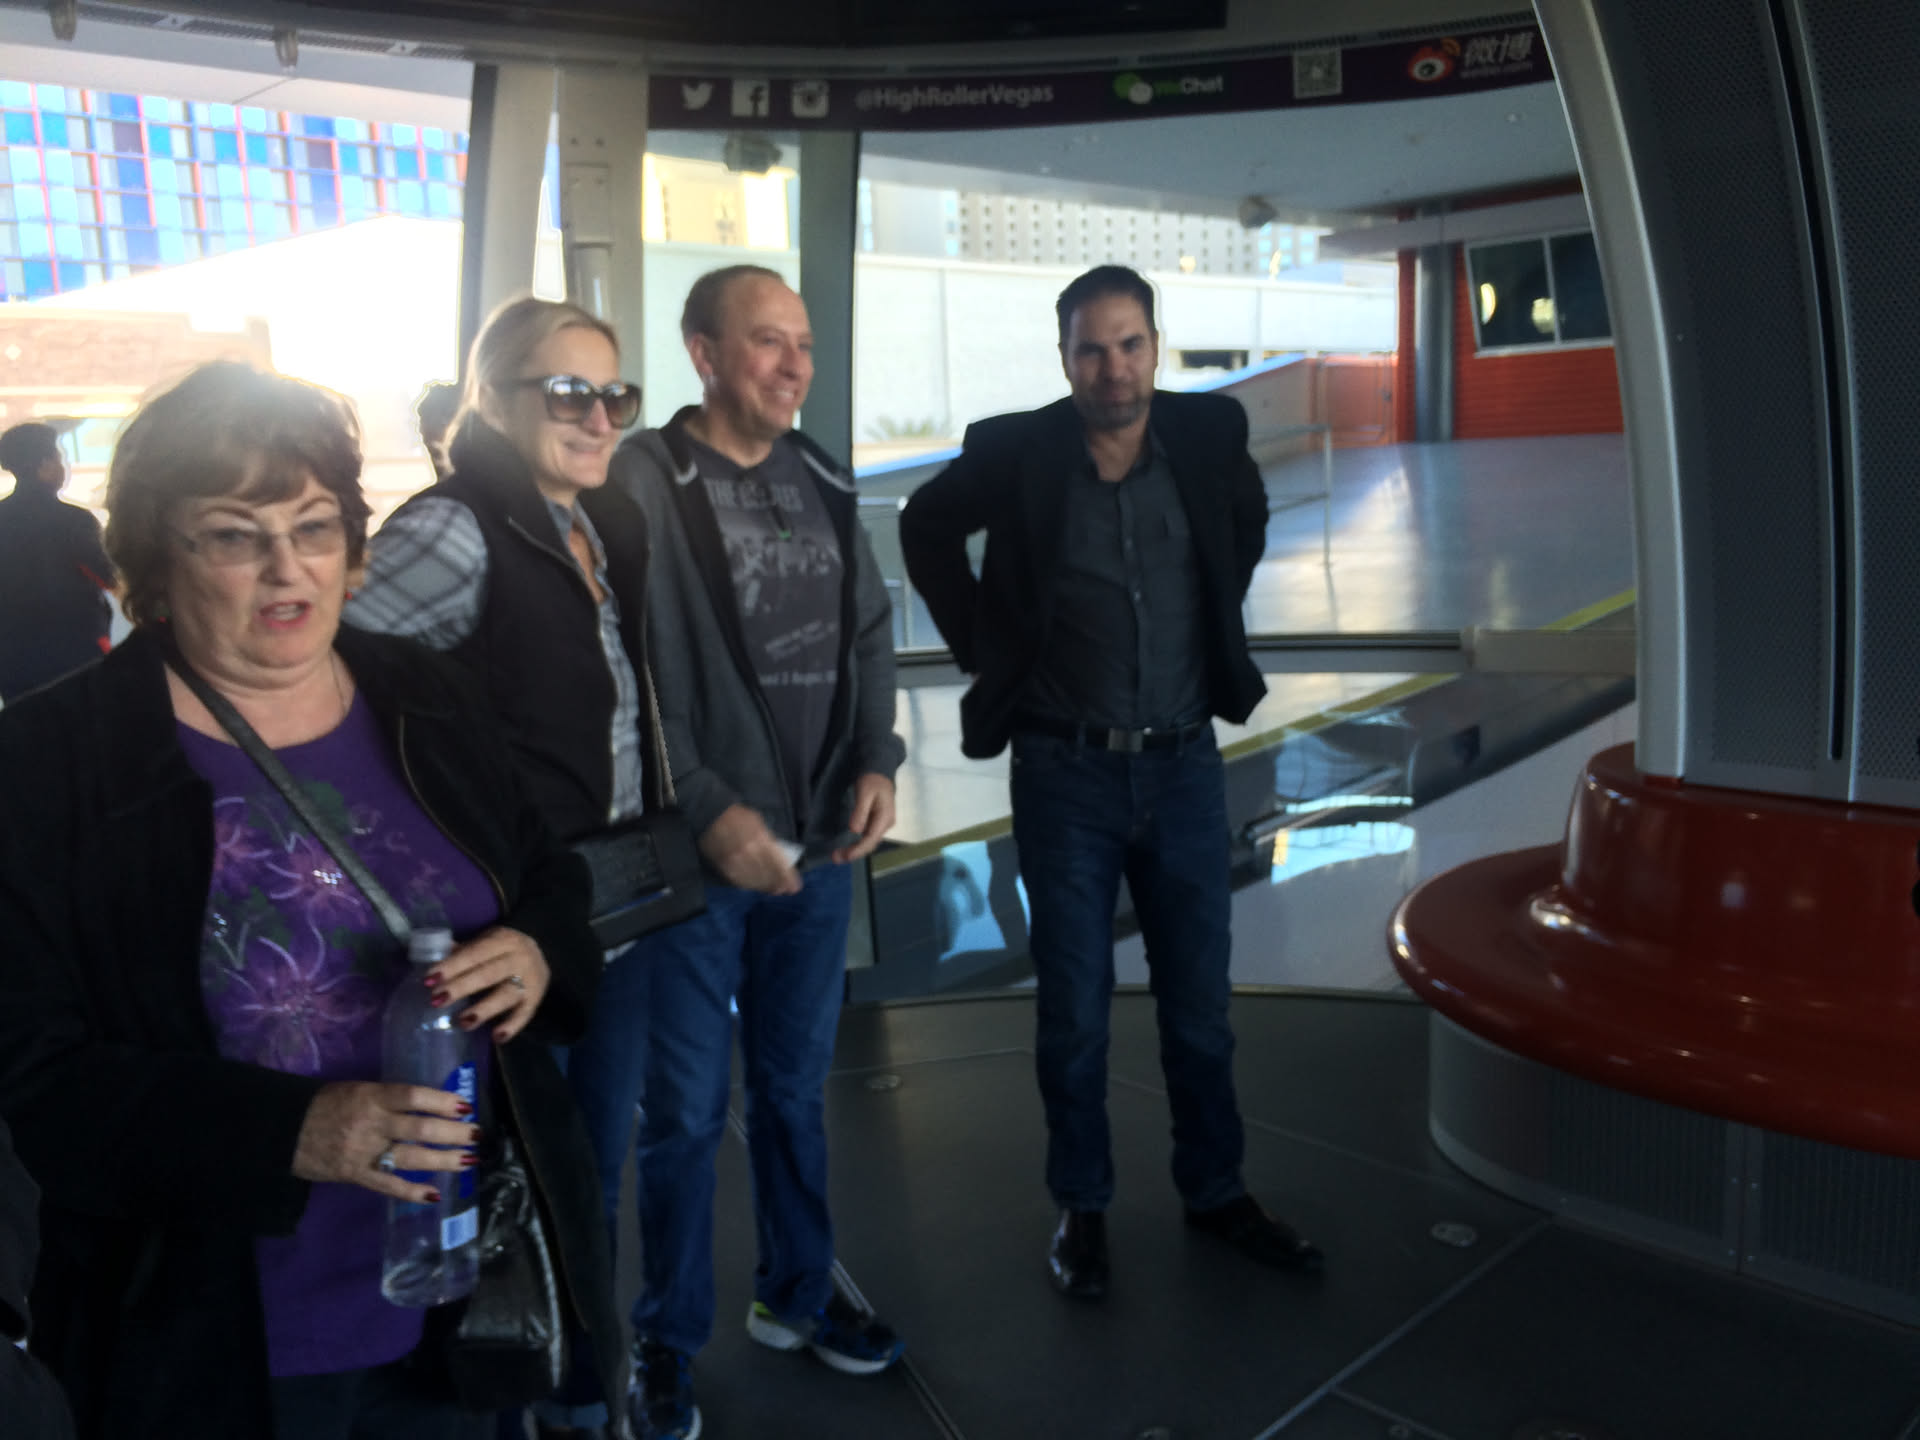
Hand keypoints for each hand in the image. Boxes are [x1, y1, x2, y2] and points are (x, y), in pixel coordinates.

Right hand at [292, 1081, 479, 1204]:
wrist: (284, 1130)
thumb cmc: (326, 1104)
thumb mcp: (358, 1089)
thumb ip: (390, 1098)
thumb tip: (431, 1105)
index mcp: (371, 1096)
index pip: (413, 1096)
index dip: (442, 1101)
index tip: (465, 1106)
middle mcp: (371, 1124)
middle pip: (420, 1129)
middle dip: (453, 1133)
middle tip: (476, 1135)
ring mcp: (364, 1152)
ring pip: (411, 1158)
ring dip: (443, 1160)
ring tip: (468, 1161)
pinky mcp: (355, 1175)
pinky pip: (388, 1185)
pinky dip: (412, 1191)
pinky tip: (434, 1194)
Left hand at [422, 926, 549, 1044]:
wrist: (545, 952)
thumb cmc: (503, 951)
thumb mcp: (487, 943)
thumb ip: (463, 952)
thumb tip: (432, 958)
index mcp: (503, 940)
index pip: (475, 953)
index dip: (452, 966)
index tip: (429, 979)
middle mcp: (519, 958)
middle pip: (489, 974)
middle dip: (462, 987)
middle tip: (437, 1000)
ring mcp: (530, 979)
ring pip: (506, 995)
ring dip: (484, 1009)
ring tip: (462, 1022)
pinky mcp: (536, 999)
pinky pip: (525, 1014)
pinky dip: (512, 1026)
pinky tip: (497, 1037)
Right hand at [699, 804, 801, 894]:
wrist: (710, 817)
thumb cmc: (738, 816)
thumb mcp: (759, 823)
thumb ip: (768, 841)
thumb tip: (779, 857)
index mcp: (760, 839)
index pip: (778, 864)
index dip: (788, 877)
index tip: (795, 886)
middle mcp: (749, 854)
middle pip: (768, 875)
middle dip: (779, 884)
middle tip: (786, 890)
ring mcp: (735, 863)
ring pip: (755, 881)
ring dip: (766, 887)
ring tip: (775, 891)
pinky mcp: (725, 868)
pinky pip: (740, 882)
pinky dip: (751, 886)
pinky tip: (757, 887)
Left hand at [833, 773, 895, 863]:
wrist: (880, 771)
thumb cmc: (872, 780)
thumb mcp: (865, 792)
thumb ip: (860, 811)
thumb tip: (855, 830)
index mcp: (885, 817)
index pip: (872, 838)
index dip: (859, 849)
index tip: (846, 856)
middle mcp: (886, 824)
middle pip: (870, 843)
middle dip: (854, 852)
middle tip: (836, 858)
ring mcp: (882, 824)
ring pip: (869, 842)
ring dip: (855, 850)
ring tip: (838, 856)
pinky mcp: (877, 822)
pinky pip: (867, 837)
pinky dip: (857, 843)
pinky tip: (847, 847)